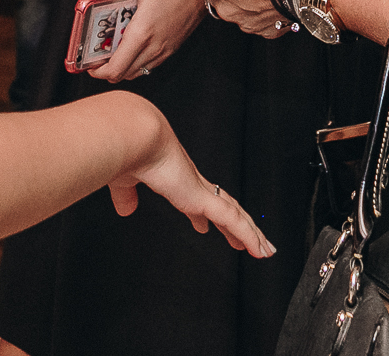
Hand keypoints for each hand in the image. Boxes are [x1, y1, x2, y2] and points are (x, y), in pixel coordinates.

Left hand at [87, 0, 206, 81]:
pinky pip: (149, 63)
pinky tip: (131, 41)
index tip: (86, 62)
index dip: (96, 71)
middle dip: (104, 68)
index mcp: (143, 32)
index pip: (115, 69)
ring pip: (137, 71)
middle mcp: (155, 46)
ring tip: (110, 47)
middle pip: (123, 74)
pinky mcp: (173, 46)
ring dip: (120, 65)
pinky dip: (135, 60)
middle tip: (94, 53)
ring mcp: (165, 48)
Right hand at [109, 107, 275, 259]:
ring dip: (250, 233)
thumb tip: (126, 210)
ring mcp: (200, 190)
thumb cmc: (128, 152)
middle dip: (235, 225)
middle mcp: (191, 183)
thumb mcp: (124, 180)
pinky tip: (259, 249)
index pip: (194, 199)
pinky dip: (249, 236)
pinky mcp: (204, 198)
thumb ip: (126, 195)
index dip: (202, 213)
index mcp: (173, 178)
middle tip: (246, 240)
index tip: (204, 223)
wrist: (136, 138)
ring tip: (264, 249)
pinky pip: (234, 221)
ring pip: (235, 215)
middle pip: (222, 207)